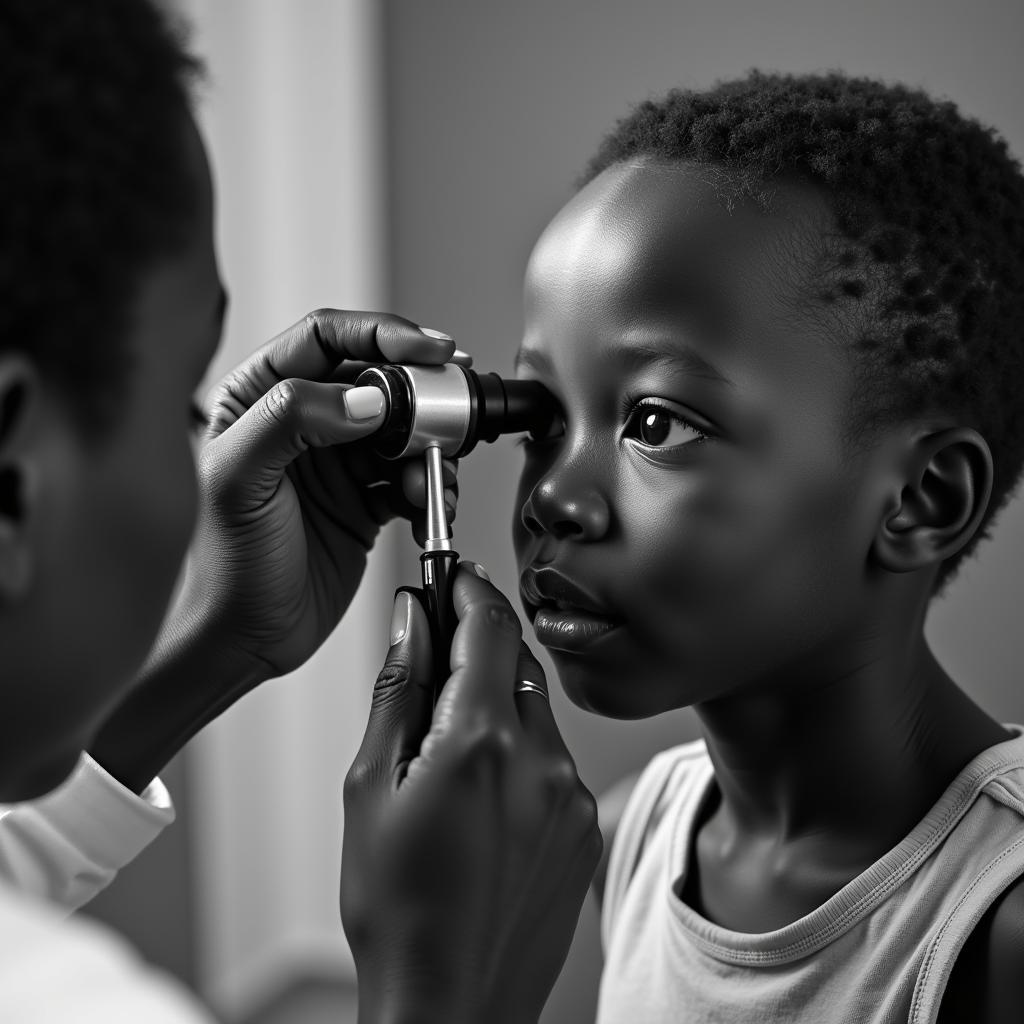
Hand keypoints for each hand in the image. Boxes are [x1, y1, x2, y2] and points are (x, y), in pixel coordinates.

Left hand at [89, 310, 457, 791]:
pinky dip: (431, 490)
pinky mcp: (365, 501)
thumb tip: (366, 398)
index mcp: (259, 396)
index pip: (327, 337)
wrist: (241, 639)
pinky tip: (427, 507)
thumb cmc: (221, 563)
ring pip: (404, 430)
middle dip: (420, 396)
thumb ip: (293, 418)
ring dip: (430, 450)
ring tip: (433, 477)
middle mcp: (303, 420)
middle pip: (378, 379)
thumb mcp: (239, 479)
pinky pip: (413, 478)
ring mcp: (338, 461)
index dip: (384, 333)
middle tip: (448, 417)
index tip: (431, 349)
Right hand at [341, 565, 601, 1023]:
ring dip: (498, 709)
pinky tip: (483, 802)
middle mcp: (541, 761)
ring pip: (536, 715)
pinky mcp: (584, 826)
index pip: (488, 627)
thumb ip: (398, 689)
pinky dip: (521, 757)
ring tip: (449, 761)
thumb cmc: (396, 908)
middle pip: (517, 664)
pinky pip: (553, 763)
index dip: (468, 589)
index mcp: (481, 743)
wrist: (452, 1004)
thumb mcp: (369, 787)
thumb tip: (410, 620)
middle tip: (436, 665)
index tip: (452, 574)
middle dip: (478, 651)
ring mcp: (571, 797)